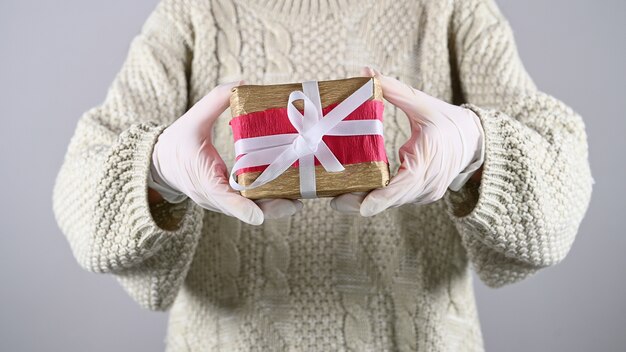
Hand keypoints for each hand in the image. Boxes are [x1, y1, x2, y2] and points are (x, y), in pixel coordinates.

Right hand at [149, 80, 302, 224]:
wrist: (159, 164)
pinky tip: (288, 192)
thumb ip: (215, 101)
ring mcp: (220, 202)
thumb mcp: (192, 119)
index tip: (259, 214)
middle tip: (296, 202)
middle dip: (271, 207)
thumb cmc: (176, 143)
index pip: (222, 197)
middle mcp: (213, 197)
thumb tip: (241, 83)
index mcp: (202, 179)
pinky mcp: (227, 200)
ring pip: (250, 210)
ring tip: (299, 198)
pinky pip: (249, 204)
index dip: (241, 207)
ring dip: (274, 206)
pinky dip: (267, 200)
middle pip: (244, 209)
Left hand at [330, 67, 483, 215]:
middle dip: (361, 200)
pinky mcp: (421, 195)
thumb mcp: (422, 103)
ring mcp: (425, 192)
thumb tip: (366, 72)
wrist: (476, 140)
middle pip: (390, 199)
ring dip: (365, 199)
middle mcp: (427, 183)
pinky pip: (395, 198)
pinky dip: (376, 196)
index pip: (404, 186)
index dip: (383, 198)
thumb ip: (393, 90)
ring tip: (335, 195)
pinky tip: (353, 191)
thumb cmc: (448, 121)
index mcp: (429, 160)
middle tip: (332, 198)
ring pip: (391, 202)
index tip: (363, 207)